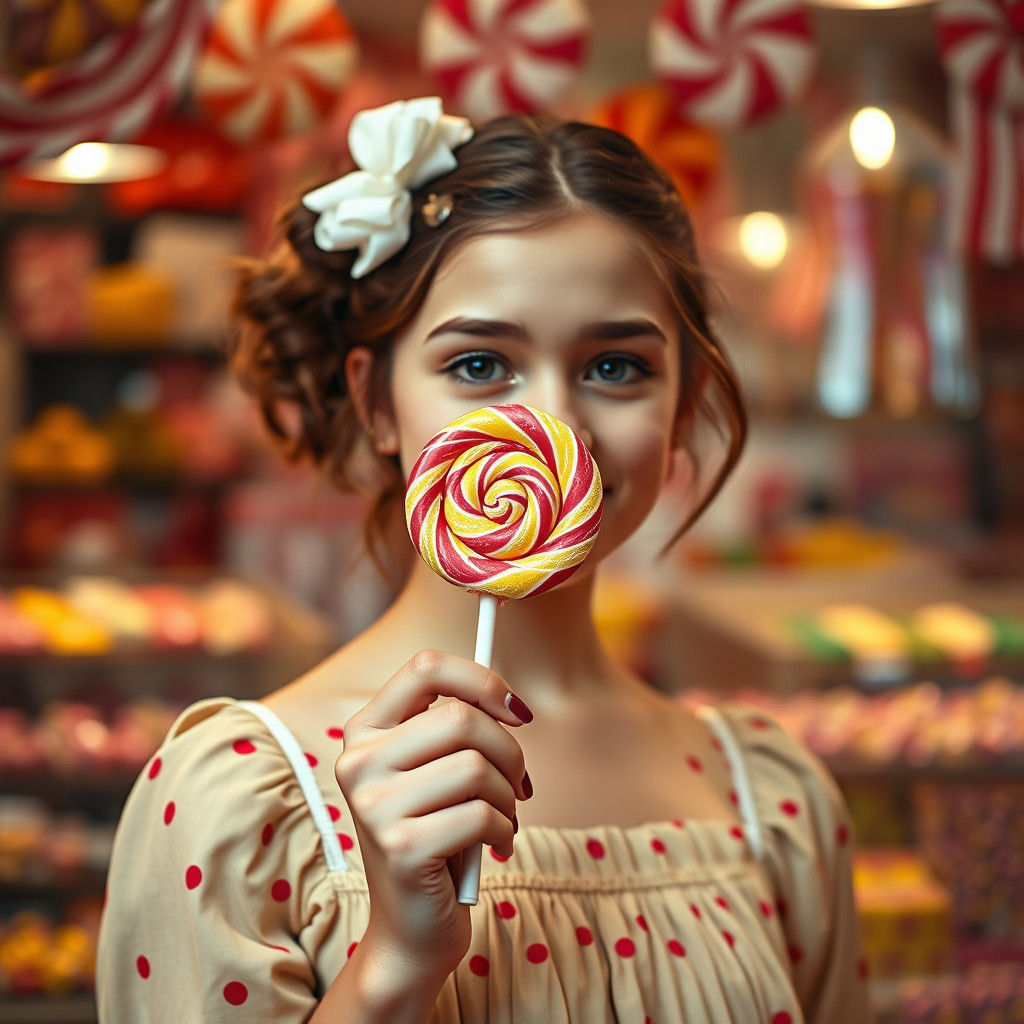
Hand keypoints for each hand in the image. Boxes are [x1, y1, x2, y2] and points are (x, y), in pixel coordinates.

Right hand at [335, 649, 532, 980]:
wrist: (411, 928)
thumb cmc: (434, 835)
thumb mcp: (437, 770)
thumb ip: (456, 729)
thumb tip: (511, 703)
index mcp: (364, 731)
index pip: (425, 667)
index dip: (482, 680)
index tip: (517, 711)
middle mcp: (358, 762)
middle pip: (461, 718)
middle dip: (509, 752)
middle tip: (518, 783)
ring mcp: (373, 805)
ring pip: (477, 767)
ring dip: (508, 797)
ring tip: (502, 818)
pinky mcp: (401, 847)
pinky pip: (482, 815)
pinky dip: (504, 830)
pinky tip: (495, 845)